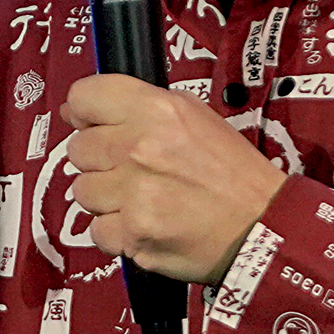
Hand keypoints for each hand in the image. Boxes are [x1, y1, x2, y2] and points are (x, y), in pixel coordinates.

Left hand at [61, 74, 288, 284]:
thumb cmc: (230, 170)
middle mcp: (139, 148)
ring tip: (144, 199)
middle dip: (101, 160)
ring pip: (82, 191)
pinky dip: (117, 231)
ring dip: (107, 197)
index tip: (97, 125)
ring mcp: (133, 195)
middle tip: (135, 169)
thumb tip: (71, 109)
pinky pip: (97, 230)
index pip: (84, 97)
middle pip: (78, 149)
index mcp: (157, 109)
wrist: (262, 225)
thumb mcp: (193, 116)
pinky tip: (145, 225)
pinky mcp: (133, 235)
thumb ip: (135, 106)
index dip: (86, 112)